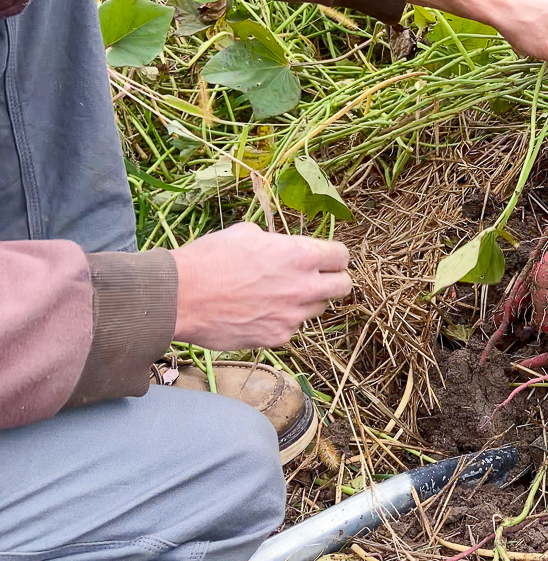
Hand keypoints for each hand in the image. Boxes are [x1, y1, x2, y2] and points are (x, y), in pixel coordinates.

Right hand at [169, 222, 351, 350]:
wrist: (179, 297)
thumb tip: (282, 246)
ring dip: (305, 301)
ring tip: (277, 295)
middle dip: (334, 280)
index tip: (328, 258)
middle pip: (343, 287)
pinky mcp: (278, 337)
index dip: (335, 256)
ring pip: (317, 309)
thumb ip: (276, 243)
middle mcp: (304, 287)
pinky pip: (291, 327)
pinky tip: (258, 312)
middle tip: (317, 279)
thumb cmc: (208, 259)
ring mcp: (292, 316)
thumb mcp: (246, 234)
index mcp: (300, 255)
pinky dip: (281, 320)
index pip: (342, 257)